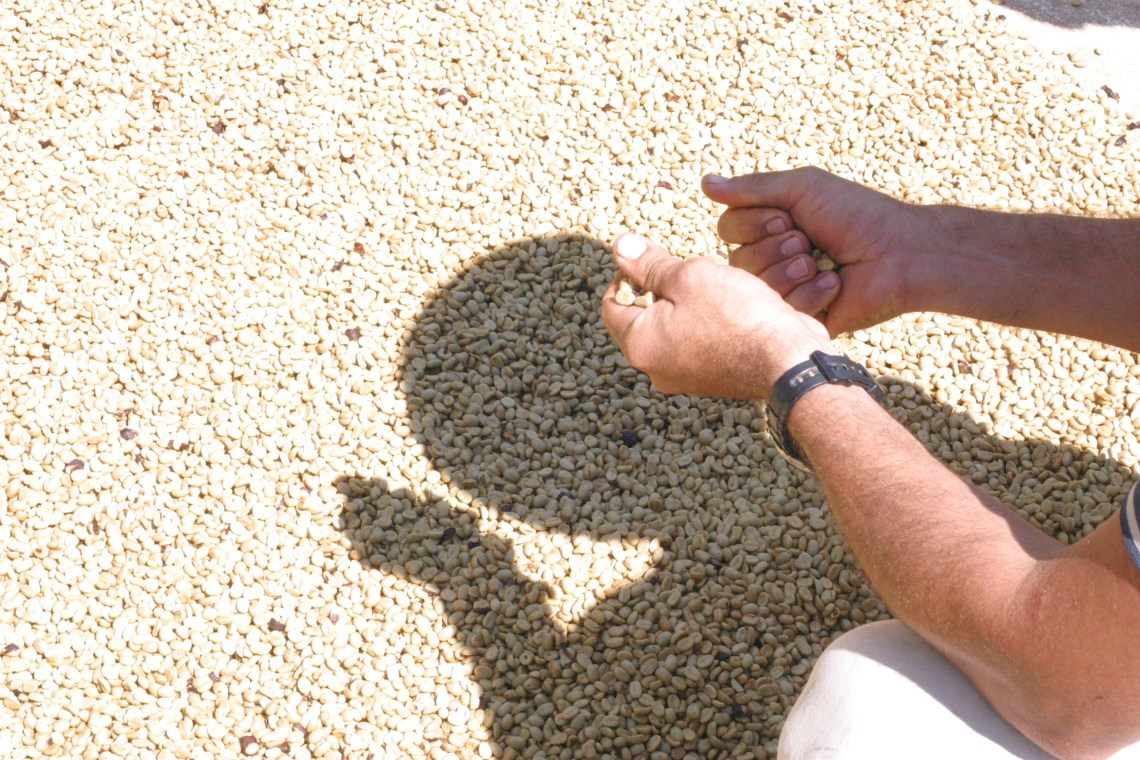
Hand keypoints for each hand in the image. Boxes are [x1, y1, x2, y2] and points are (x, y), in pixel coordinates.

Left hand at [602, 233, 831, 400]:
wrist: (789, 361)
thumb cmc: (738, 316)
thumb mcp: (689, 276)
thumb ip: (651, 263)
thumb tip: (620, 246)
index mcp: (639, 344)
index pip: (612, 304)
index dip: (626, 273)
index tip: (651, 256)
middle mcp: (656, 368)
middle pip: (642, 317)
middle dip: (660, 288)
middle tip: (687, 268)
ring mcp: (685, 377)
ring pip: (672, 328)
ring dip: (686, 303)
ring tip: (713, 286)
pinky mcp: (712, 378)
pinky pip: (697, 342)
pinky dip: (706, 322)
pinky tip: (730, 307)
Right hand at [702, 168, 923, 334]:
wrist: (898, 253)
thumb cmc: (857, 215)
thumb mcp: (803, 188)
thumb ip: (752, 188)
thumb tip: (705, 182)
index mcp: (769, 229)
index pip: (728, 228)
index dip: (754, 224)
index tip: (789, 218)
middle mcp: (772, 260)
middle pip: (736, 261)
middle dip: (774, 248)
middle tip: (808, 242)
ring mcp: (784, 293)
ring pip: (753, 288)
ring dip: (790, 270)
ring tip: (821, 264)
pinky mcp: (800, 321)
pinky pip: (780, 311)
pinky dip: (810, 294)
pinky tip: (834, 285)